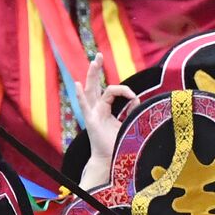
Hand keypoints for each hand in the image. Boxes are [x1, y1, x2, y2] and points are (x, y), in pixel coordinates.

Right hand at [77, 54, 138, 186]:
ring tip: (94, 62)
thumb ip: (132, 110)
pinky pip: (84, 106)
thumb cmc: (118, 143)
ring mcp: (92, 114)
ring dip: (92, 76)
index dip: (125, 91)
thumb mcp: (128, 123)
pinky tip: (77, 84)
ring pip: (91, 91)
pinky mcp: (91, 121)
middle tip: (99, 55)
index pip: (112, 91)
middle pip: (95, 85)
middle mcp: (96, 109)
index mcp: (104, 109)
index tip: (135, 97)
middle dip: (96, 70)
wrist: (111, 160)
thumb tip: (137, 100)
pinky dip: (80, 95)